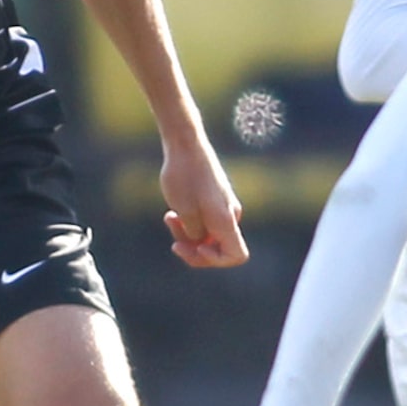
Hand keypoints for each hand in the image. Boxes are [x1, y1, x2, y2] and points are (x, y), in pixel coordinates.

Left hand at [160, 131, 247, 267]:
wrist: (185, 144)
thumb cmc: (183, 175)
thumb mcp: (184, 211)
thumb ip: (194, 234)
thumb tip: (200, 241)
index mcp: (226, 219)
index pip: (237, 255)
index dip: (216, 261)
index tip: (197, 249)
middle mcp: (230, 215)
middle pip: (220, 249)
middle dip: (195, 250)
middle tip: (174, 243)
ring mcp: (224, 207)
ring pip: (209, 235)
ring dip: (188, 235)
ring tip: (169, 219)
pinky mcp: (216, 200)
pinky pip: (207, 222)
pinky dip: (190, 223)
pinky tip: (173, 212)